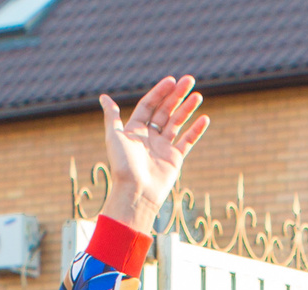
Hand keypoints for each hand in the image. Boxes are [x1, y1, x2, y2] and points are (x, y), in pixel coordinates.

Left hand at [99, 76, 207, 228]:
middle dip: (176, 96)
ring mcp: (163, 147)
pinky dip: (196, 130)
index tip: (171, 81)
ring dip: (187, 109)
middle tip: (189, 80)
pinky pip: (187, 141)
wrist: (136, 192)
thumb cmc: (123, 165)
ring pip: (177, 123)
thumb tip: (103, 97)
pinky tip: (204, 118)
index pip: (149, 105)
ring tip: (198, 95)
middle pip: (165, 111)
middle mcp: (149, 137)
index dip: (160, 92)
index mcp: (135, 129)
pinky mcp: (175, 159)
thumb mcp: (114, 136)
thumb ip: (112, 116)